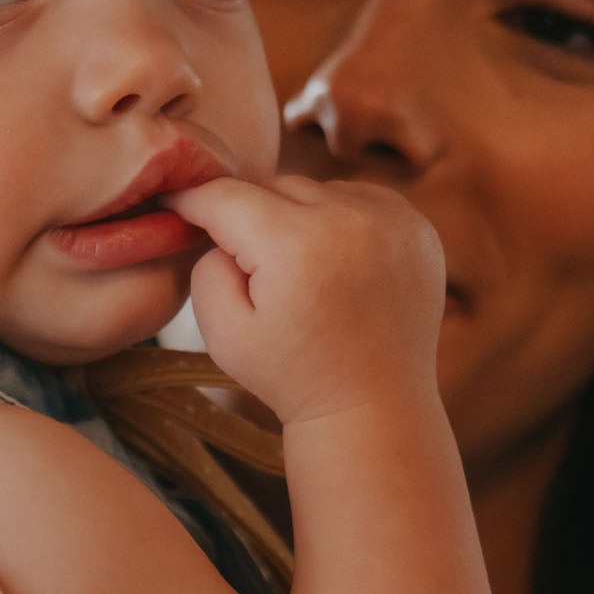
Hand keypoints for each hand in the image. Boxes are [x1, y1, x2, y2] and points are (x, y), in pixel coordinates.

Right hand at [166, 174, 444, 426]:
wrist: (372, 406)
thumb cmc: (292, 377)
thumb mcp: (224, 336)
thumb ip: (207, 269)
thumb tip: (219, 229)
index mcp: (295, 246)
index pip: (228, 197)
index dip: (194, 201)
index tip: (175, 206)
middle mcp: (348, 218)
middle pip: (275, 187)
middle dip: (252, 217)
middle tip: (249, 263)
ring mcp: (391, 218)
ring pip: (318, 190)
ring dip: (298, 218)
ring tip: (299, 271)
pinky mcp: (417, 226)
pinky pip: (360, 199)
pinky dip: (340, 221)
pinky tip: (336, 265)